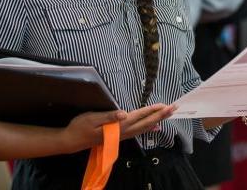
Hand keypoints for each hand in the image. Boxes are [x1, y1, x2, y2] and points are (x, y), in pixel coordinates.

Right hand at [61, 103, 175, 152]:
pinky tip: (155, 126)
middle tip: (175, 108)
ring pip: (144, 128)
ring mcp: (122, 135)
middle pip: (146, 123)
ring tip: (168, 115)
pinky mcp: (120, 136)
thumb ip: (108, 116)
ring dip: (157, 120)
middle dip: (161, 115)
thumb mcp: (92, 118)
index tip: (165, 105)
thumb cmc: (80, 126)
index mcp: (118, 125)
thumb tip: (124, 113)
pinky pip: (138, 131)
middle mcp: (124, 131)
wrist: (72, 141)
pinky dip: (148, 127)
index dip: (152, 110)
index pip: (139, 116)